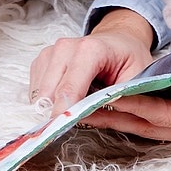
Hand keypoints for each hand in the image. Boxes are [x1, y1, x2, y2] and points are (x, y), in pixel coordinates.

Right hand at [28, 8, 154, 114]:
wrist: (119, 40)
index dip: (64, 112)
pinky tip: (67, 98)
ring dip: (53, 107)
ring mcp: (51, 52)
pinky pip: (36, 90)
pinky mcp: (42, 60)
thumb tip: (87, 117)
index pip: (69, 88)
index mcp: (91, 49)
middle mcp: (66, 47)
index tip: (63, 130)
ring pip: (39, 94)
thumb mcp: (135, 79)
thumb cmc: (129, 59)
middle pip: (49, 93)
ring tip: (77, 105)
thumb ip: (114, 98)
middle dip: (59, 113)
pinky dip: (48, 100)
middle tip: (76, 121)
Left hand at [83, 61, 170, 145]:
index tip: (102, 96)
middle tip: (76, 102)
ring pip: (148, 124)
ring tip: (81, 103)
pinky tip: (108, 100)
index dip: (131, 106)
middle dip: (112, 115)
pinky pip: (156, 117)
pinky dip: (132, 110)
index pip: (162, 115)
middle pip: (147, 125)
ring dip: (116, 115)